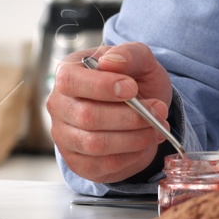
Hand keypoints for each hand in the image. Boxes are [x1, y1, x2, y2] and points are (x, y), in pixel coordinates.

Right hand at [47, 42, 174, 183]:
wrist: (141, 111)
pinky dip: (132, 155)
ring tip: (157, 126)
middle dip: (129, 116)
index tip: (132, 88)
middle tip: (159, 110)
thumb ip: (129, 54)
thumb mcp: (140, 61)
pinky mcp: (78, 162)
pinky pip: (104, 164)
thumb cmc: (134, 81)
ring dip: (134, 137)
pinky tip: (145, 141)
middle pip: (87, 116)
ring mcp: (65, 136)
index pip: (70, 81)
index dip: (102, 86)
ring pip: (95, 144)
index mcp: (68, 74)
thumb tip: (111, 61)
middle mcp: (59, 106)